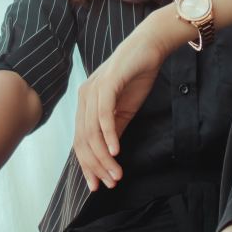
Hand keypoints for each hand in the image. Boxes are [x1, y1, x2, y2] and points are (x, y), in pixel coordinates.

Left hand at [74, 17, 170, 192]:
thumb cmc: (137, 75)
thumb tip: (109, 156)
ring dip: (104, 157)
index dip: (88, 166)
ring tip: (116, 174)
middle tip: (110, 184)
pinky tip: (116, 151)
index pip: (81, 141)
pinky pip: (104, 115)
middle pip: (83, 141)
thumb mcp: (124, 109)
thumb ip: (114, 129)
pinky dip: (108, 136)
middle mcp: (84, 97)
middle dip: (95, 167)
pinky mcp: (107, 84)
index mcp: (86, 103)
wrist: (150, 46)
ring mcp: (93, 89)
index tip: (98, 186)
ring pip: (92, 132)